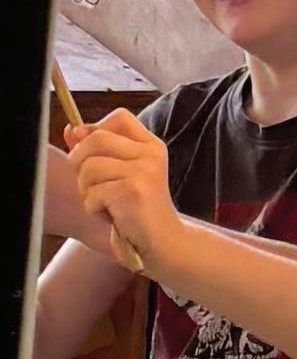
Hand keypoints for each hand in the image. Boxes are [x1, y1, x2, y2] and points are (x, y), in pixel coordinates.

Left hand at [66, 108, 181, 268]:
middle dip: (81, 162)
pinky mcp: (133, 192)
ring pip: (89, 167)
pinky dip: (95, 209)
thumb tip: (72, 130)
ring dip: (87, 190)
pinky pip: (92, 193)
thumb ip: (99, 150)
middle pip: (96, 138)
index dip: (96, 130)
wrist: (163, 241)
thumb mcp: (121, 173)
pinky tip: (113, 215)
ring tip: (106, 202)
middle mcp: (150, 154)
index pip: (119, 117)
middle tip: (92, 183)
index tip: (94, 153)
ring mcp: (144, 172)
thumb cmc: (138, 209)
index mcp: (151, 145)